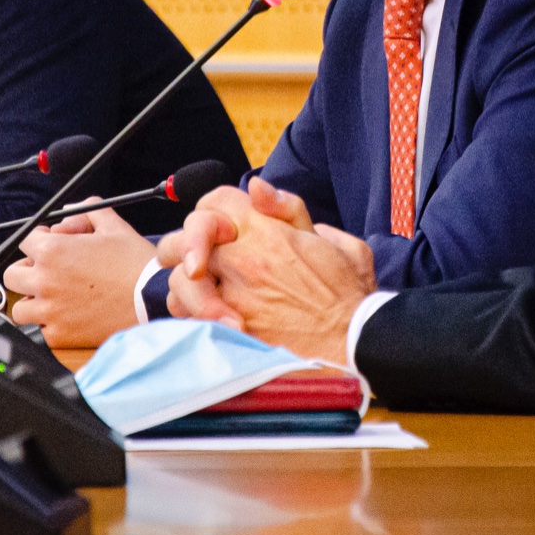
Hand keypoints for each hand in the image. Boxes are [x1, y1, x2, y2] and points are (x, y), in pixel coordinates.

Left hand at [2, 207, 156, 346]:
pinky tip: (70, 314)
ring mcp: (50, 312)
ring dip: (34, 300)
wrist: (152, 299)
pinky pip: (42, 330)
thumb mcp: (114, 226)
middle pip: (13, 274)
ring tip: (55, 297)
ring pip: (21, 308)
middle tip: (47, 271)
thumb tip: (70, 211)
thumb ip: (88, 210)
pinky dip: (51, 323)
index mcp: (52, 252)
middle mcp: (45, 282)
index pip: (24, 241)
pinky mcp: (60, 335)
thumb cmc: (135, 264)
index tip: (49, 243)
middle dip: (28, 269)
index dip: (39, 239)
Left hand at [157, 184, 374, 362]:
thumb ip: (290, 209)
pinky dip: (190, 314)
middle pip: (187, 235)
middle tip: (195, 257)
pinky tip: (206, 316)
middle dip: (186, 243)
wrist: (354, 345)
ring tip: (202, 290)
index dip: (216, 209)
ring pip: (180, 278)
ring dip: (187, 282)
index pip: (217, 201)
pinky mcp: (228, 331)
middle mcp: (243, 260)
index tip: (221, 226)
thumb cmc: (349, 294)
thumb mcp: (334, 238)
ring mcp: (232, 296)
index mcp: (267, 232)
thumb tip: (257, 189)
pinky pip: (188, 316)